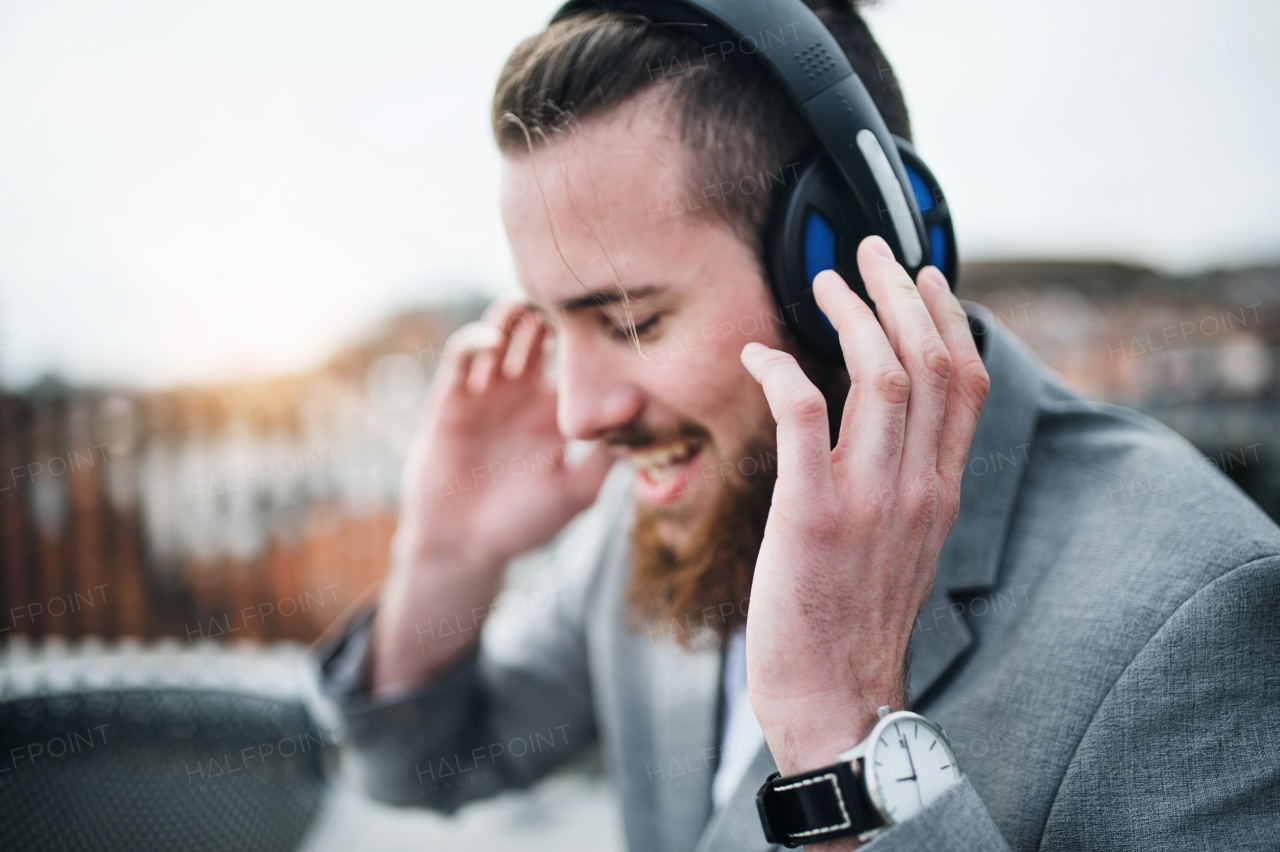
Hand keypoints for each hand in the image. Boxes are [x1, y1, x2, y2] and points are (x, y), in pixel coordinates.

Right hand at [397, 300, 611, 572]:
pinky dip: (476, 340)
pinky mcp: (453, 395)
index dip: (598, 335)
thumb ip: (605, 456)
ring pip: (504, 329)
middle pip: (545, 329)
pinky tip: (494, 343)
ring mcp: (490, 389)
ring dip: (516, 311)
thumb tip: (639, 408)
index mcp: (561, 408)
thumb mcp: (576, 492)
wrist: (464, 545)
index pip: (583, 358)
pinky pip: (462, 354)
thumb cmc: (525, 521)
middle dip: (558, 309)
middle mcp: (527, 390)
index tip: (619, 318)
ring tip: (532, 304)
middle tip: (574, 295)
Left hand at [740, 237, 988, 794]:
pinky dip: (784, 370)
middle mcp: (918, 486)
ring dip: (851, 314)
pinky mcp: (813, 516)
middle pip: (928, 361)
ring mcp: (870, 499)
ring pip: (880, 375)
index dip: (947, 316)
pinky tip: (760, 354)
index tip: (924, 274)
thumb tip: (882, 427)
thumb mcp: (902, 545)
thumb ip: (903, 482)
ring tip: (821, 280)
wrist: (836, 701)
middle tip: (869, 250)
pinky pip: (805, 416)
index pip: (963, 381)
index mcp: (941, 490)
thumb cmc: (855, 621)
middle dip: (901, 291)